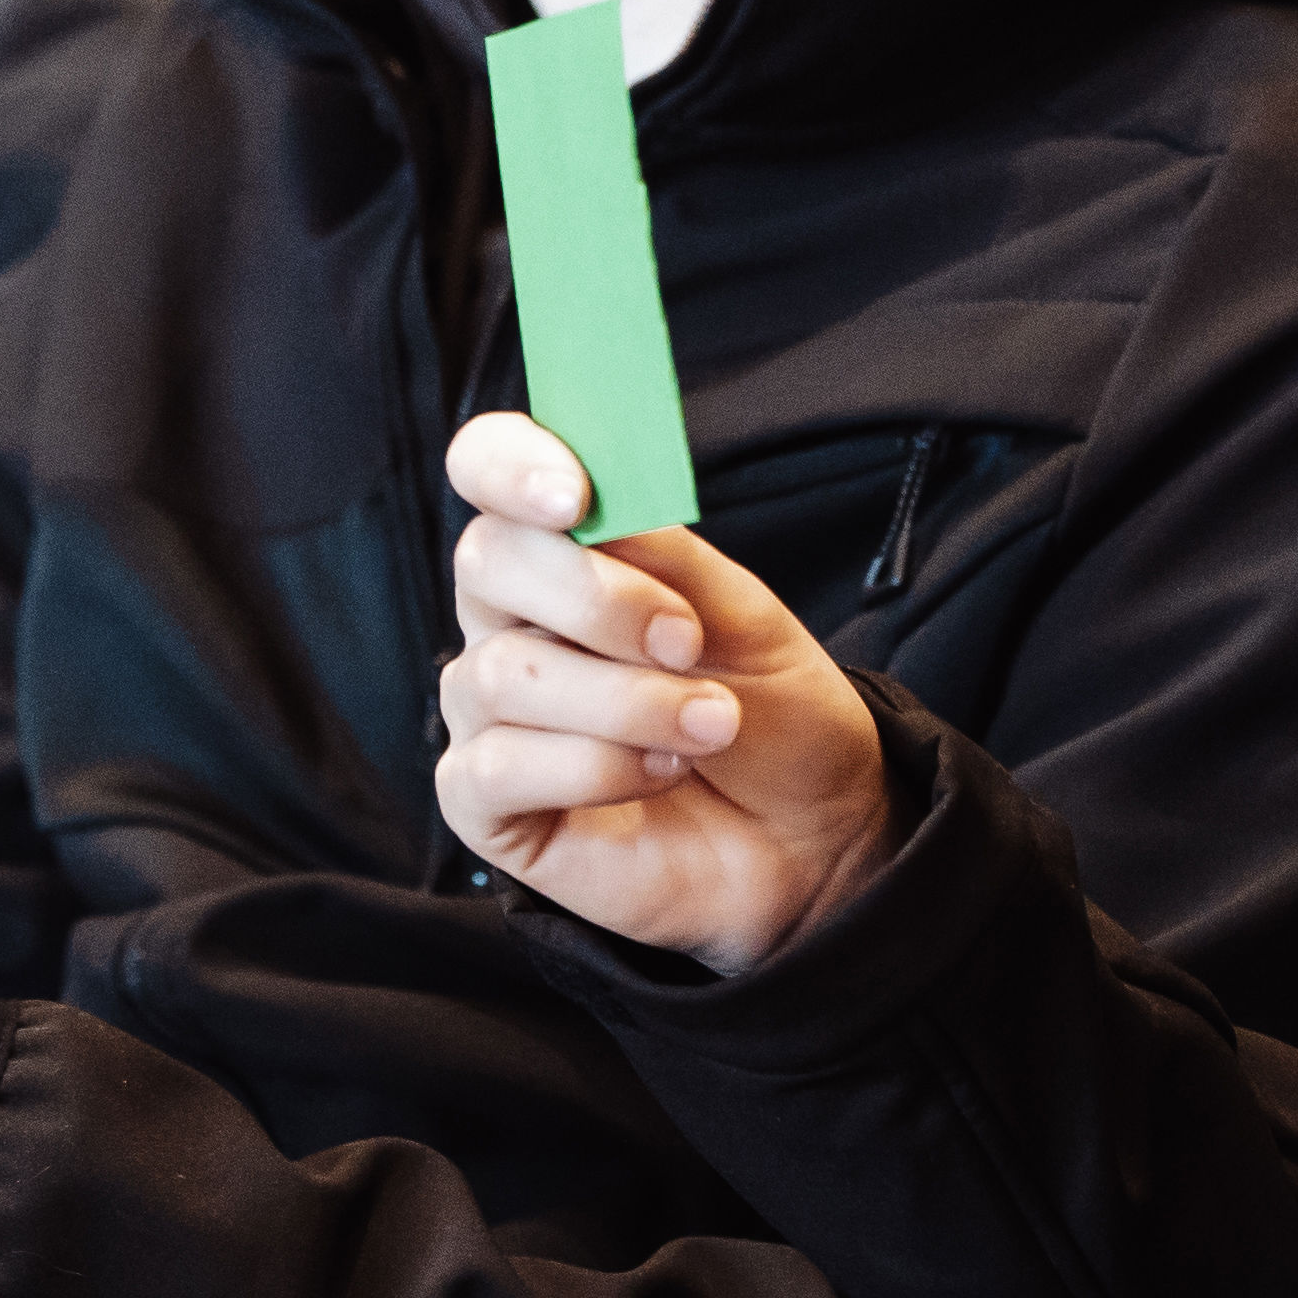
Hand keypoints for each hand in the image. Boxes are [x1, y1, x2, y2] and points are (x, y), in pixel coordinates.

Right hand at [432, 413, 896, 972]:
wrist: (812, 833)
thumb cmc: (772, 711)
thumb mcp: (738, 610)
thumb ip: (659, 549)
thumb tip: (593, 502)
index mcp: (563, 549)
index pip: (488, 467)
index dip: (511, 464)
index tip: (575, 495)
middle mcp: (510, 621)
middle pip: (487, 560)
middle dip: (597, 598)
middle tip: (689, 641)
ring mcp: (489, 712)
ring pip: (504, 673)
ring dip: (627, 700)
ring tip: (710, 725)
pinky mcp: (485, 804)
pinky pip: (496, 768)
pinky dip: (596, 767)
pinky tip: (659, 773)